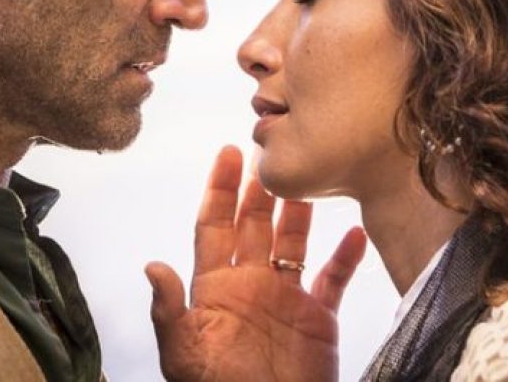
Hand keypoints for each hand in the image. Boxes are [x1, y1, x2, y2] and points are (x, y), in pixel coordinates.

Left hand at [145, 145, 366, 381]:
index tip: (228, 154)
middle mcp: (251, 283)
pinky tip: (355, 235)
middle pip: (254, 224)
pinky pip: (334, 278)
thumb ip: (170, 311)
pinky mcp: (318, 317)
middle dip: (259, 189)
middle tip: (270, 153)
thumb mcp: (186, 355)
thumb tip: (152, 266)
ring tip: (307, 179)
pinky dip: (346, 257)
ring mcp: (286, 297)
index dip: (219, 189)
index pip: (214, 226)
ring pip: (293, 242)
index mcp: (216, 288)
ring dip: (299, 212)